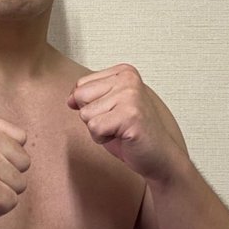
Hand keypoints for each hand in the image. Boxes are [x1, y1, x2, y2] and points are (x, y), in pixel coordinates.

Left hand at [68, 64, 185, 181]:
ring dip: (98, 129)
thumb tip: (70, 99)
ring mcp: (130, 96)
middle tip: (116, 123)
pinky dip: (102, 138)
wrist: (158, 156)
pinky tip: (122, 137)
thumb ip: (89, 96)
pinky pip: (94, 128)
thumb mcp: (107, 107)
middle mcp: (128, 79)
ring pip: (85, 114)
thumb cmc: (131, 132)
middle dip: (92, 116)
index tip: (113, 112)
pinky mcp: (130, 115)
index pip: (81, 85)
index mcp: (124, 72)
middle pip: (80, 96)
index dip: (90, 105)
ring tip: (119, 129)